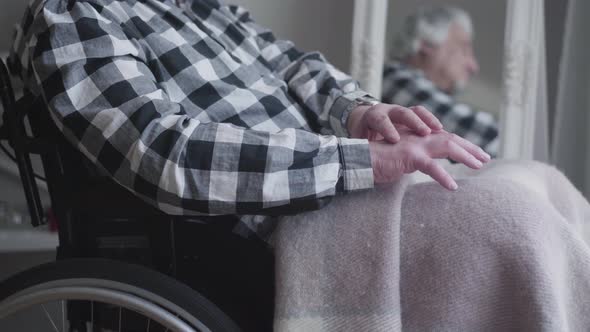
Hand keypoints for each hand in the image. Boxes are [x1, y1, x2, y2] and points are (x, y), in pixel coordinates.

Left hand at [348, 104, 442, 141]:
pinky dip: (432, 123)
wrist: (364, 122)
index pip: (379, 120)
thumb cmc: (362, 138)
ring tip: (439, 131)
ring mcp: (400, 112)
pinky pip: (423, 116)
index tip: (395, 139)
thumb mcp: (359, 143)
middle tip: (424, 133)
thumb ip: (363, 149)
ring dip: (428, 121)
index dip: (387, 129)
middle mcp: (387, 111)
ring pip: (415, 112)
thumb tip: (358, 162)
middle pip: (402, 113)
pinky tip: (442, 133)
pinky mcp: (410, 115)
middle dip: (414, 122)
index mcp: (372, 117)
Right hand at [369, 128, 490, 189]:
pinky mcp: (409, 157)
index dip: (463, 145)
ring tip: (479, 166)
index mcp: (418, 137)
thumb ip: (416, 160)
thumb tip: (428, 167)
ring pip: (447, 147)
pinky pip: (432, 167)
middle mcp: (419, 138)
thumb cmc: (378, 162)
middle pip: (451, 139)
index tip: (476, 154)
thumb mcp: (402, 159)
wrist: (359, 159)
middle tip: (486, 158)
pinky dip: (443, 177)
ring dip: (465, 156)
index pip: (445, 138)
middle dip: (470, 148)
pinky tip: (452, 186)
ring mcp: (415, 145)